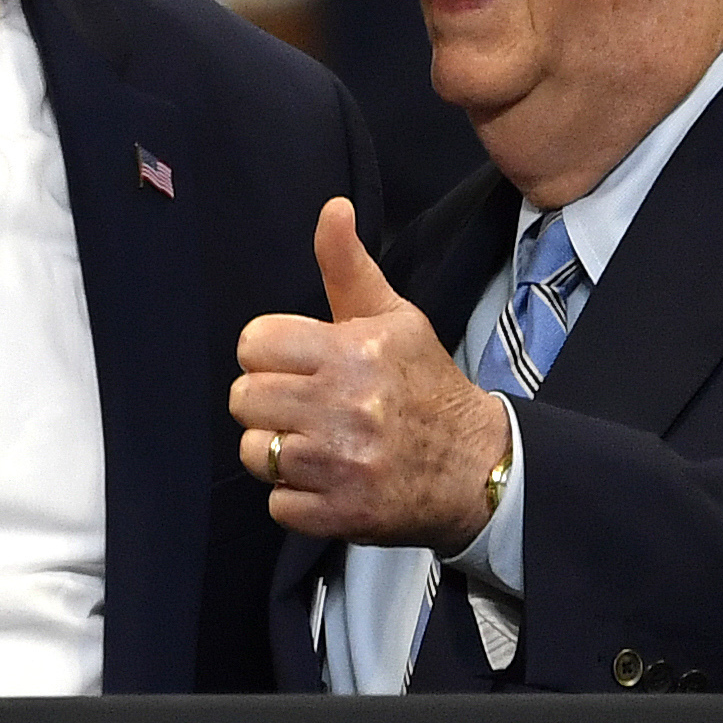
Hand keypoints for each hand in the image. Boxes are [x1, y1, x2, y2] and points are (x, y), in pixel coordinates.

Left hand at [231, 198, 514, 547]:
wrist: (477, 465)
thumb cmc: (425, 386)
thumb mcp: (395, 317)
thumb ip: (348, 266)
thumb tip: (332, 208)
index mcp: (352, 351)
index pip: (254, 344)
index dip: (269, 356)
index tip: (296, 366)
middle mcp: (344, 406)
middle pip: (244, 399)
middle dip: (267, 403)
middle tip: (303, 408)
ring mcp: (342, 464)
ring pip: (255, 452)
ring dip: (278, 452)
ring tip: (314, 445)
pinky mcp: (343, 513)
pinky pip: (277, 504)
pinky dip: (296, 498)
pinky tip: (327, 481)